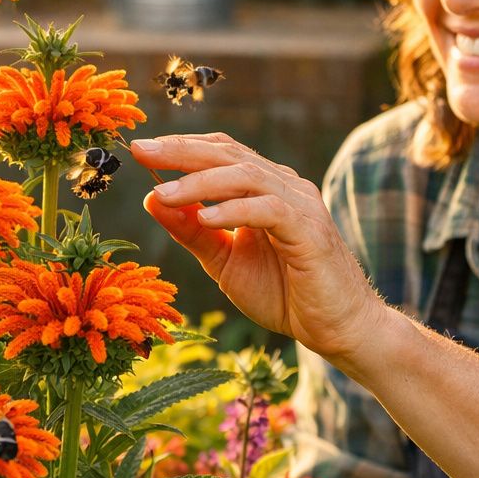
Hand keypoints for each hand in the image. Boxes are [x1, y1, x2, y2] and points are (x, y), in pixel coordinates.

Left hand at [131, 132, 383, 363]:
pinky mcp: (311, 232)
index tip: (140, 150)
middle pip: (229, 154)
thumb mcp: (224, 261)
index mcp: (265, 189)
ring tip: (163, 193)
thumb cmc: (285, 294)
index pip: (220, 153)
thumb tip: (150, 198)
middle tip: (142, 152)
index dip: (181, 147)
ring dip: (201, 183)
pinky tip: (205, 219)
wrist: (338, 329)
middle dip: (182, 152)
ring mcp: (301, 205)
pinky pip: (269, 210)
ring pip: (247, 176)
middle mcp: (285, 187)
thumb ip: (191, 232)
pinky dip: (235, 211)